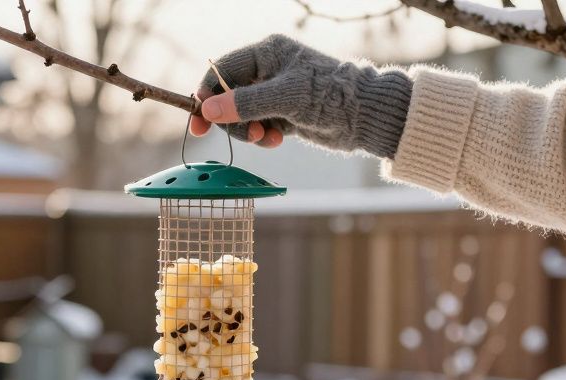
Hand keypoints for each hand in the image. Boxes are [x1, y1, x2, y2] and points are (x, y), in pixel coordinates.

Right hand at [189, 35, 412, 159]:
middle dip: (233, 120)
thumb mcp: (285, 98)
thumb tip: (207, 109)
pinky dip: (264, 137)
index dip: (208, 95)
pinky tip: (279, 140)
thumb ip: (245, 103)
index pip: (222, 71)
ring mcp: (273, 93)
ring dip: (249, 132)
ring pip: (240, 116)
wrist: (364, 116)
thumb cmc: (329, 96)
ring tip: (269, 139)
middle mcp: (266, 70)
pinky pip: (257, 127)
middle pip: (227, 97)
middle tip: (249, 136)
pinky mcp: (281, 114)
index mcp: (266, 53)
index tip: (201, 120)